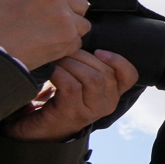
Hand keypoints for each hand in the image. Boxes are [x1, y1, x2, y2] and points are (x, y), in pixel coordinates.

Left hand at [3, 49, 138, 141]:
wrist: (34, 125)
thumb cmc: (57, 98)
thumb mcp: (80, 81)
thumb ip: (90, 66)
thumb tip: (84, 37)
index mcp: (112, 94)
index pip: (129, 76)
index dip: (118, 60)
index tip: (99, 51)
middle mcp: (106, 104)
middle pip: (105, 73)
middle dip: (82, 56)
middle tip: (63, 51)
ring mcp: (90, 111)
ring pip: (92, 79)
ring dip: (71, 64)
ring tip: (56, 60)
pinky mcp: (71, 113)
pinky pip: (72, 87)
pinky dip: (60, 74)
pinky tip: (50, 71)